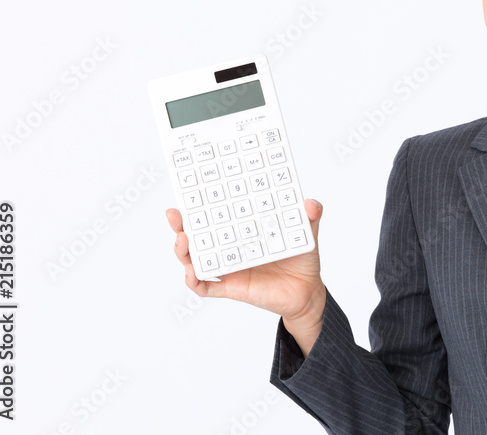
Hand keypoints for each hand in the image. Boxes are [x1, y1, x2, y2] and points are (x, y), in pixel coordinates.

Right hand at [165, 199, 326, 328]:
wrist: (306, 292)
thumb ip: (309, 216)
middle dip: (181, 226)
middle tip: (175, 214)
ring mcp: (229, 268)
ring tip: (182, 239)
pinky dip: (195, 281)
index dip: (200, 207)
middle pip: (198, 236)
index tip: (188, 195)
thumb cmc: (301, 260)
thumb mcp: (305, 233)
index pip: (216, 216)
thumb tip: (311, 203)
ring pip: (196, 260)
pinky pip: (206, 287)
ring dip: (184, 251)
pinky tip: (191, 272)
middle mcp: (231, 249)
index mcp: (244, 232)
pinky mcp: (231, 288)